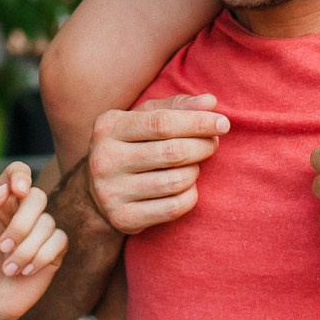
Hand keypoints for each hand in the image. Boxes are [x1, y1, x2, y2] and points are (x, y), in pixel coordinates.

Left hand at [0, 161, 67, 319]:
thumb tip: (3, 190)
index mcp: (0, 200)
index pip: (17, 173)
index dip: (21, 176)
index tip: (17, 191)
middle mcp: (22, 212)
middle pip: (37, 197)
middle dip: (21, 224)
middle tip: (2, 247)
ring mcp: (39, 231)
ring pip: (48, 223)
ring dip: (26, 249)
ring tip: (8, 268)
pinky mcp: (53, 251)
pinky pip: (59, 241)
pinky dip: (41, 257)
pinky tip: (24, 271)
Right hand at [84, 93, 227, 235]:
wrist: (96, 191)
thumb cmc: (131, 145)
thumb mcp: (144, 118)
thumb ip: (177, 107)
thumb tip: (210, 102)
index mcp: (109, 127)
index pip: (162, 122)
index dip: (198, 122)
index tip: (223, 123)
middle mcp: (105, 159)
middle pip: (172, 152)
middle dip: (202, 146)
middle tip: (213, 144)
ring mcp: (111, 191)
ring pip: (175, 182)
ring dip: (195, 172)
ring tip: (194, 166)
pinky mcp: (123, 218)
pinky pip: (173, 208)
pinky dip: (189, 196)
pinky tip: (186, 187)